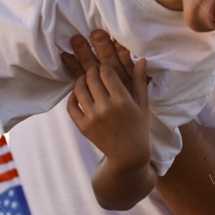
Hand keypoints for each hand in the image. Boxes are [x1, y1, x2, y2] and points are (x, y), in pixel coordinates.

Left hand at [65, 29, 151, 169]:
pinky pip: (71, 106)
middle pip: (91, 78)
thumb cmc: (139, 126)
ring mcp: (92, 118)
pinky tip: (78, 93)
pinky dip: (72, 96)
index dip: (104, 67)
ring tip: (85, 79)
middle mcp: (106, 108)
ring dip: (81, 80)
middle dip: (92, 70)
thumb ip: (139, 81)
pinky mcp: (82, 127)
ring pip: (79, 89)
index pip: (106, 73)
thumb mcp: (143, 104)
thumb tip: (141, 59)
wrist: (128, 155)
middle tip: (94, 70)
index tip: (105, 68)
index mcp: (122, 101)